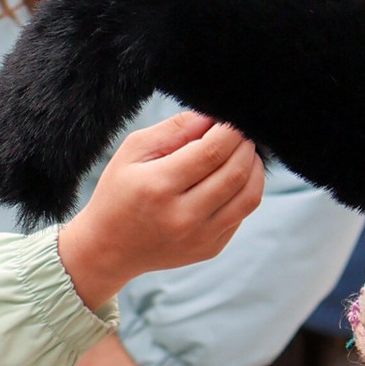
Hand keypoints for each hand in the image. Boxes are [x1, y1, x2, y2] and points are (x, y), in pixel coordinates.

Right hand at [56, 113, 261, 311]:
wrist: (109, 248)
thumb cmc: (118, 193)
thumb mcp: (132, 152)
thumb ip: (173, 129)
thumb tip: (211, 117)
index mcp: (158, 186)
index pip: (212, 151)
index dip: (231, 130)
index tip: (232, 118)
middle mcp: (182, 216)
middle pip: (235, 172)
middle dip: (246, 145)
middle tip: (241, 132)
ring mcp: (199, 237)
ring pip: (249, 196)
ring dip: (254, 167)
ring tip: (244, 152)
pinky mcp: (210, 248)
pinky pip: (242, 214)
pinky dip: (246, 190)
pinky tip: (233, 178)